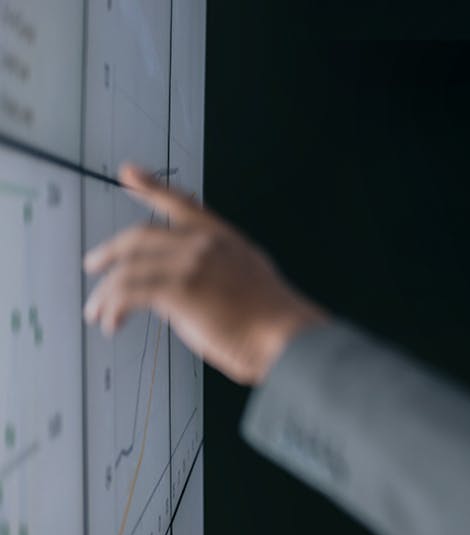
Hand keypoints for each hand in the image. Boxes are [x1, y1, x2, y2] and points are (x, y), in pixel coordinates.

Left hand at [84, 164, 326, 384]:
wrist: (287, 338)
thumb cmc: (275, 322)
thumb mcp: (248, 278)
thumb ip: (213, 271)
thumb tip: (182, 287)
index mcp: (223, 238)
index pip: (180, 203)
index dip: (150, 186)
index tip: (129, 173)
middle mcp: (204, 243)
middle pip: (139, 237)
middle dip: (109, 253)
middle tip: (94, 267)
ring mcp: (191, 264)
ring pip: (128, 269)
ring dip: (105, 292)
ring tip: (97, 312)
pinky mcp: (179, 289)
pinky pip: (129, 293)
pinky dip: (113, 308)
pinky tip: (113, 322)